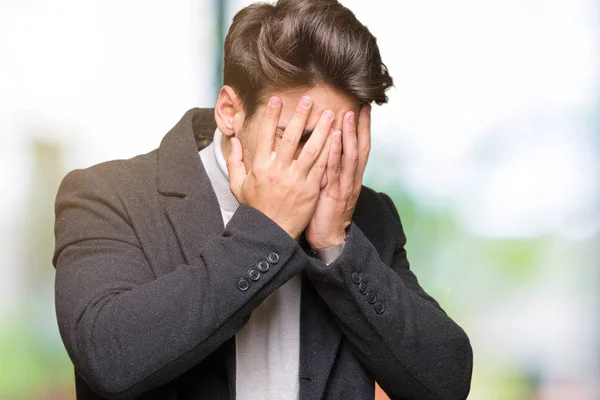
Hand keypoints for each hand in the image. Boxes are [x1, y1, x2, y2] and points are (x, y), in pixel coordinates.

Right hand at [227, 95, 333, 239]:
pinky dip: (330, 151)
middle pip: (291, 137)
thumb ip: (235, 162)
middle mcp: (278, 170)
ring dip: (322, 130)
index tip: (277, 100)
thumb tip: (234, 141)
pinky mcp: (310, 189)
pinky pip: (322, 166)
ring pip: (311, 149)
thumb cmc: (255, 209)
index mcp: (260, 167)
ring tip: (330, 114)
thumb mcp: (237, 186)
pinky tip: (337, 138)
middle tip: (308, 100)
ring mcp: (296, 179)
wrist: (269, 233)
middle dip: (300, 116)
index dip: (271, 116)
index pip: (265, 135)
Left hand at [305, 105, 370, 249]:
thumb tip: (321, 148)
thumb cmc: (325, 211)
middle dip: (361, 127)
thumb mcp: (329, 186)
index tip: (363, 108)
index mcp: (352, 176)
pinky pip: (335, 169)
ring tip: (348, 114)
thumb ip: (328, 168)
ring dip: (349, 134)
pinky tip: (333, 137)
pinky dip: (335, 152)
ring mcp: (345, 186)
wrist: (328, 237)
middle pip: (360, 148)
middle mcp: (352, 178)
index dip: (363, 129)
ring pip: (350, 156)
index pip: (360, 148)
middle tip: (360, 106)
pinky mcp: (334, 193)